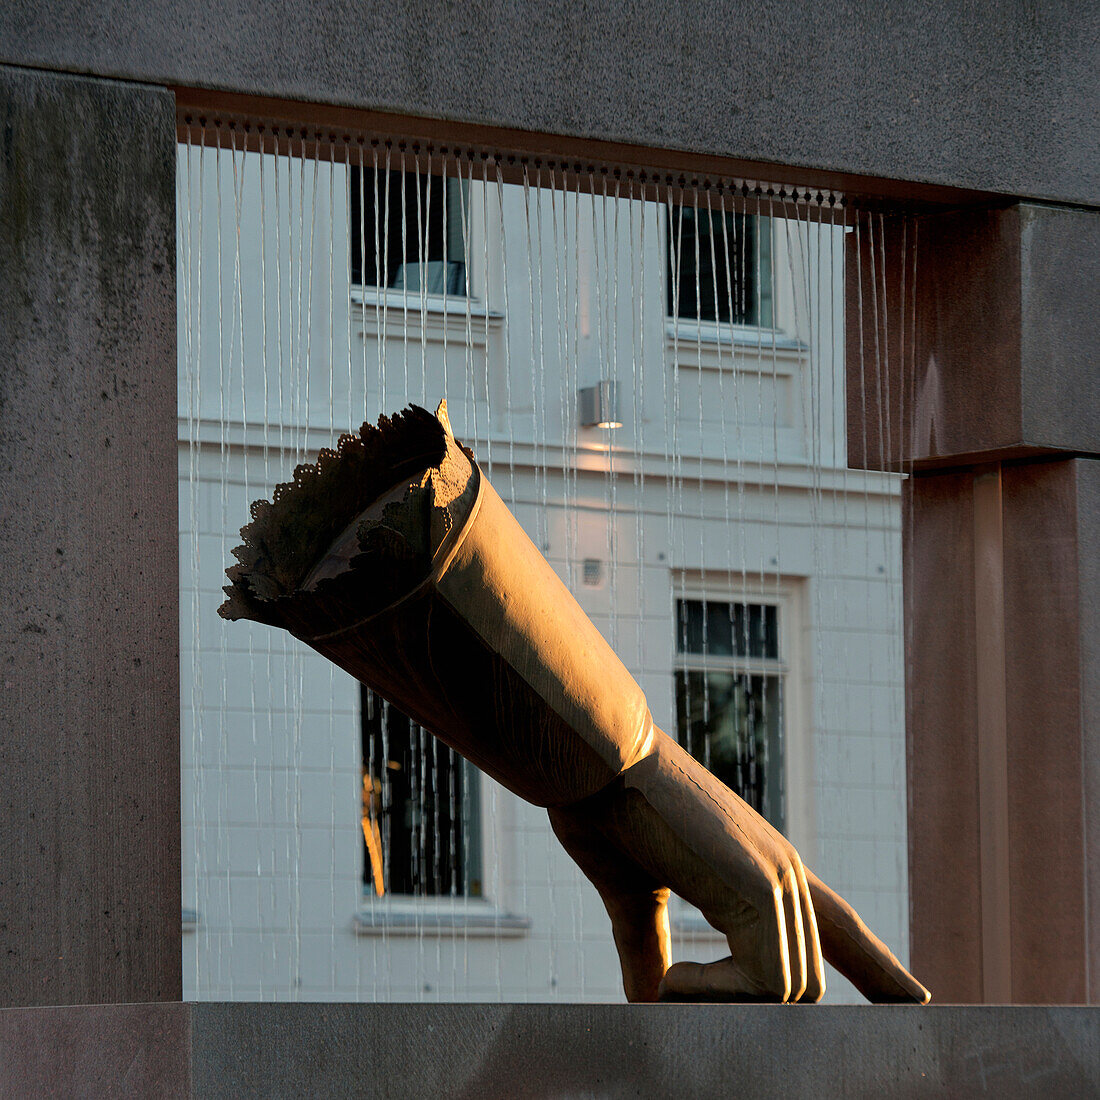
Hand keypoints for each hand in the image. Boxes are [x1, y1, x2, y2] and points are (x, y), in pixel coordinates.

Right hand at [550, 728, 928, 1004]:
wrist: (597, 760)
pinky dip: (713, 997)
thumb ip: (649, 947)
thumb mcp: (632, 894)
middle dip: (744, 1015)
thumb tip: (648, 1003)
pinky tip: (671, 983)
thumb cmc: (606, 812)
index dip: (876, 965)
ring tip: (666, 989)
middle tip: (672, 1005)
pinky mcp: (761, 883)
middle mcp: (783, 872)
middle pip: (803, 984)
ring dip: (720, 1007)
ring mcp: (778, 875)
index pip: (837, 925)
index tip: (916, 999)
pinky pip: (767, 981)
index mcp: (759, 870)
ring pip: (789, 991)